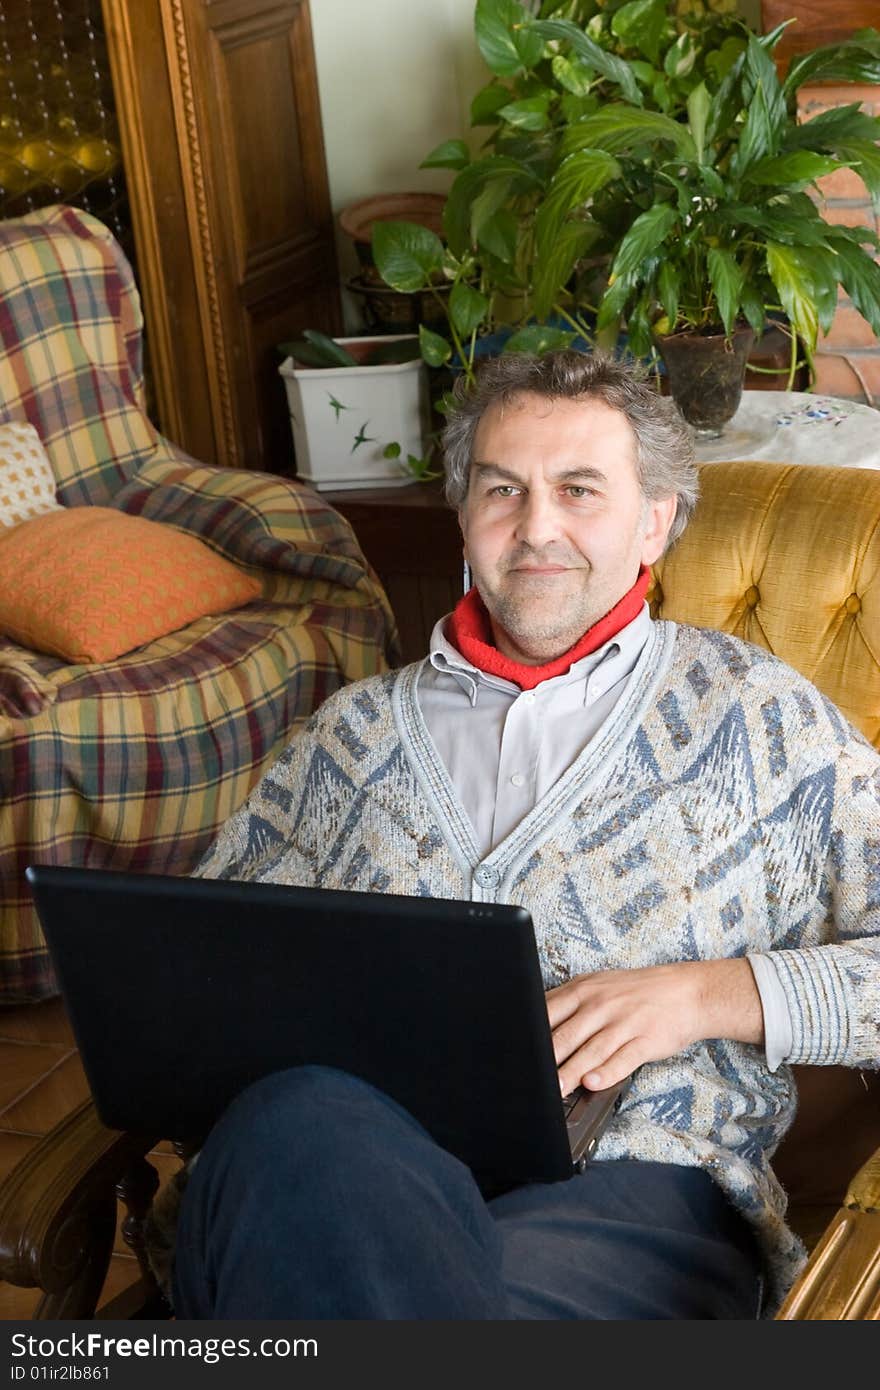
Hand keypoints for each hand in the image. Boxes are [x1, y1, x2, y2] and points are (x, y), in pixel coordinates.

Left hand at [547, 957, 763, 1094]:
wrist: (687, 991)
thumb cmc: (637, 991)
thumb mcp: (599, 986)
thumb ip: (569, 1004)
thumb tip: (536, 1025)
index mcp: (584, 990)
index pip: (548, 1013)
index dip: (531, 1036)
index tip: (517, 1054)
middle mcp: (601, 1005)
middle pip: (566, 1035)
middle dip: (546, 1060)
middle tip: (531, 1080)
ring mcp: (624, 1022)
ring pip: (591, 1050)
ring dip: (571, 1072)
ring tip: (555, 1089)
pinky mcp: (645, 1039)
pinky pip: (623, 1058)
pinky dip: (606, 1072)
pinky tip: (592, 1083)